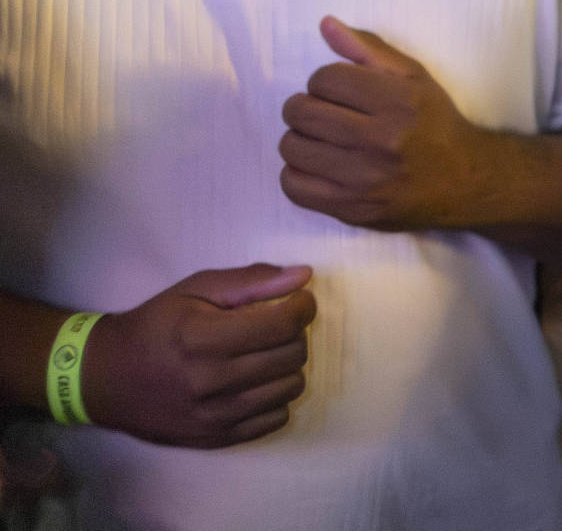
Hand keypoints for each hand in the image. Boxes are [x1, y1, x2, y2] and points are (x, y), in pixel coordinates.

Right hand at [81, 264, 314, 448]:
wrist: (104, 378)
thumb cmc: (154, 325)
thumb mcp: (195, 289)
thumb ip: (251, 281)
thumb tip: (303, 276)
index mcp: (202, 338)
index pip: (283, 325)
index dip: (303, 307)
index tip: (297, 300)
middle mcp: (209, 382)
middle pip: (292, 355)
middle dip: (294, 333)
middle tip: (275, 326)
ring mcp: (213, 417)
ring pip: (291, 387)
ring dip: (287, 365)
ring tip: (264, 353)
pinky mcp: (215, 439)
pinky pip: (277, 418)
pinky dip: (275, 396)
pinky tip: (255, 381)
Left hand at [279, 18, 490, 231]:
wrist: (465, 181)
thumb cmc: (436, 123)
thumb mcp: (414, 77)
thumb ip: (368, 49)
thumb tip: (326, 24)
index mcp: (397, 102)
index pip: (325, 79)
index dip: (326, 81)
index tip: (339, 91)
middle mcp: (380, 140)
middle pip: (301, 112)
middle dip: (305, 106)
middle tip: (324, 113)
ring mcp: (363, 179)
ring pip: (291, 147)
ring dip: (300, 138)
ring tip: (322, 139)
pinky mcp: (351, 209)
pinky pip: (292, 185)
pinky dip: (296, 172)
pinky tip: (319, 165)